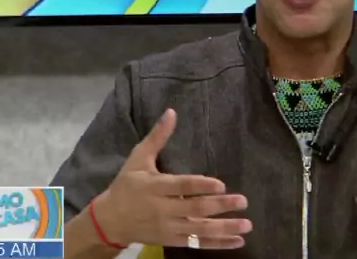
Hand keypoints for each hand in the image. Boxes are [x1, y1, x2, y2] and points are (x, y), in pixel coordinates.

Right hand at [95, 109, 252, 248]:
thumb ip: (157, 137)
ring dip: (224, 228)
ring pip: (199, 230)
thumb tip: (171, 112)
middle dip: (220, 206)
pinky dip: (218, 244)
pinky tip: (238, 241)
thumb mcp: (138, 158)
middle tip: (243, 201)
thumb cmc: (127, 185)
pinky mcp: (172, 240)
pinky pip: (197, 243)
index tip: (221, 184)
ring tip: (246, 225)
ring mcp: (169, 227)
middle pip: (194, 209)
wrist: (110, 221)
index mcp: (155, 187)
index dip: (201, 186)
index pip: (181, 186)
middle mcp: (163, 208)